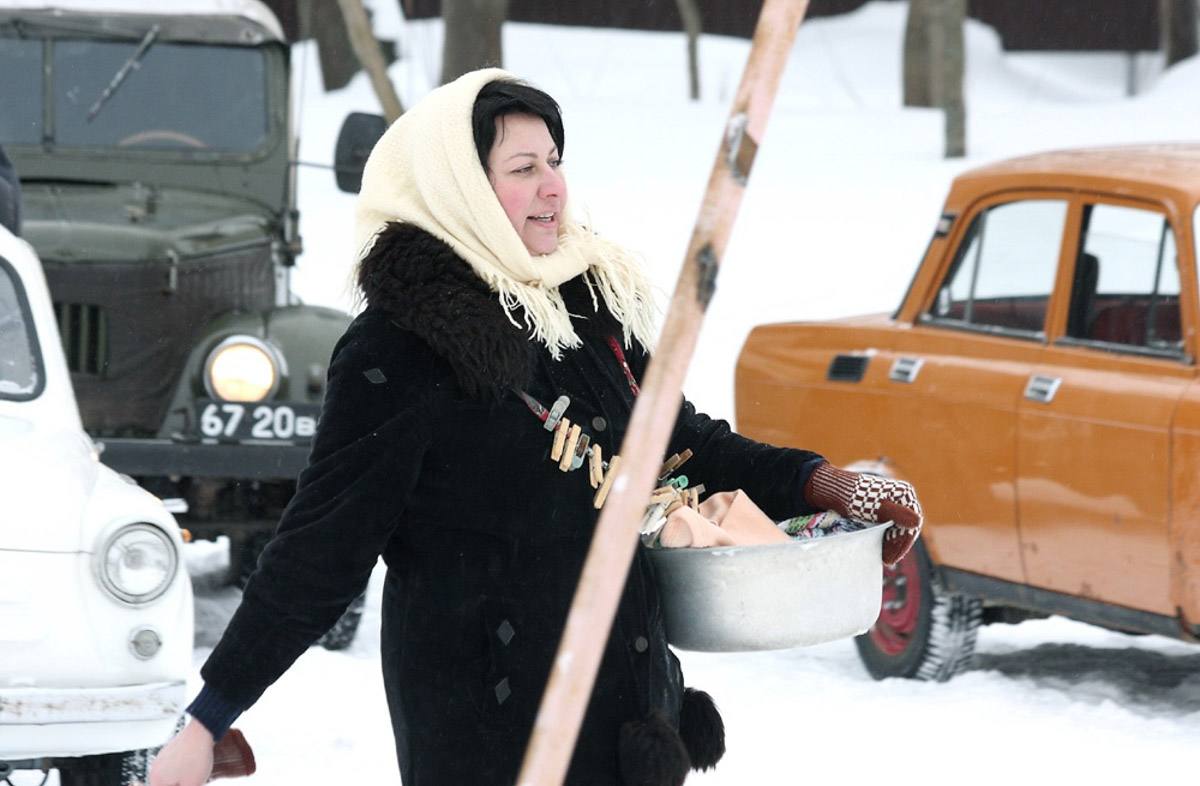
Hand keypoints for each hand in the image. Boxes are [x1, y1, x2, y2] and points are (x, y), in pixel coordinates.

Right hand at [147, 718, 213, 785]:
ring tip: (196, 769)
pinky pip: (174, 765)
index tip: (188, 783)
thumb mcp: (193, 785)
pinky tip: (195, 762)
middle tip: (193, 777)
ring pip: (171, 776)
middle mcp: (155, 770)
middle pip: (166, 785)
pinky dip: (183, 766)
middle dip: (180, 784)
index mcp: (157, 781)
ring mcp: (160, 759)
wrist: (201, 731)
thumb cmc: (197, 758)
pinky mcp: (168, 751)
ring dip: (182, 777)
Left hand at [803, 462, 921, 565]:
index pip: (912, 524)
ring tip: (883, 558)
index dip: (904, 543)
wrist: (838, 490)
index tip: (893, 558)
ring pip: (898, 528)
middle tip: (887, 562)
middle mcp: (902, 498)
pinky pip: (890, 526)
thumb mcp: (877, 507)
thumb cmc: (857, 497)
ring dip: (892, 543)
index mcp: (905, 494)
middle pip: (906, 527)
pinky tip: (881, 549)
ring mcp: (894, 504)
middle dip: (897, 545)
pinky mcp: (884, 509)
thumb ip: (896, 514)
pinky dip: (886, 537)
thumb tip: (917, 521)